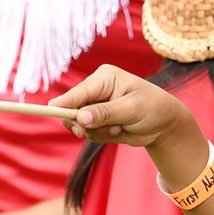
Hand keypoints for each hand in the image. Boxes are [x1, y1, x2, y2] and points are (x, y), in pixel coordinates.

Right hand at [48, 65, 193, 148]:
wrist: (164, 124)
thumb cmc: (153, 108)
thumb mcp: (132, 110)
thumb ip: (106, 113)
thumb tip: (81, 117)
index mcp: (104, 78)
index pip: (78, 92)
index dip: (63, 103)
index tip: (48, 110)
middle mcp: (96, 90)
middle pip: (72, 109)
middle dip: (82, 123)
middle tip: (85, 133)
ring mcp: (96, 105)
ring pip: (80, 124)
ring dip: (97, 132)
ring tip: (118, 128)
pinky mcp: (98, 120)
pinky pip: (89, 133)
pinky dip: (101, 136)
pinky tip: (118, 131)